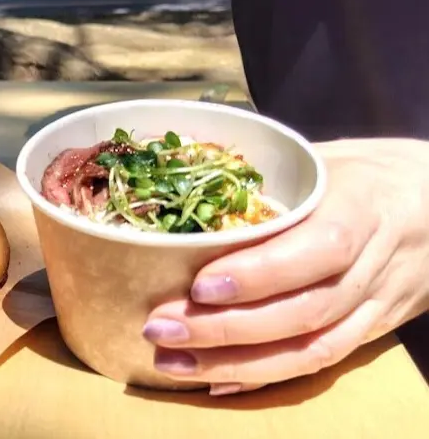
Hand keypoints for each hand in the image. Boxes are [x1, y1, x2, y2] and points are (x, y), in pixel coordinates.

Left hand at [142, 138, 428, 395]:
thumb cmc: (368, 173)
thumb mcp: (326, 159)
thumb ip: (268, 179)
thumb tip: (189, 186)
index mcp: (363, 208)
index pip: (316, 249)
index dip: (259, 273)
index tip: (200, 284)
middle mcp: (374, 263)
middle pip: (304, 310)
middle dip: (227, 328)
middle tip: (160, 326)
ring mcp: (377, 303)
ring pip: (311, 347)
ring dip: (236, 362)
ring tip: (173, 359)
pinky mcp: (373, 329)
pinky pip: (322, 361)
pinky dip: (266, 376)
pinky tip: (216, 380)